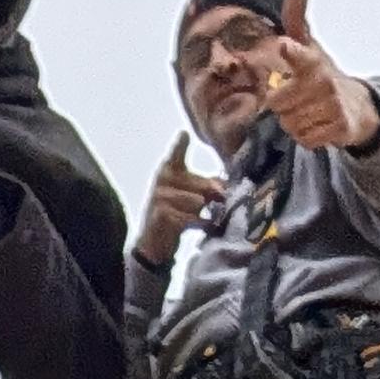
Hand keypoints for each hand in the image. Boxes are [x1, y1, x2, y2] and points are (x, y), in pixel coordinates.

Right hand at [134, 130, 213, 267]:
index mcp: (169, 170)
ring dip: (203, 213)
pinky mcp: (160, 214)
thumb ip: (207, 187)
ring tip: (202, 216)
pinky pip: (189, 217)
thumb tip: (225, 187)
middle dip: (213, 195)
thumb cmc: (176, 214)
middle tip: (217, 201)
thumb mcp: (191, 196)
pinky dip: (199, 223)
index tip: (184, 135)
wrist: (154, 243)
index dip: (180, 145)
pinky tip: (202, 226)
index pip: (175, 155)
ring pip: (196, 201)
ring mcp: (159, 197)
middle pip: (200, 184)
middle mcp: (162, 180)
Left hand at [258, 0, 379, 152]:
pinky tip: (317, 126)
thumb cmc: (322, 74)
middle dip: (282, 106)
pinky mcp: (340, 127)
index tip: (284, 46)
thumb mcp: (310, 46)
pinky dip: (307, 137)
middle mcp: (324, 81)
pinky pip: (305, 139)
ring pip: (290, 124)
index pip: (299, 54)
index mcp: (312, 60)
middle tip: (296, 98)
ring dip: (294, 122)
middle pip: (278, 103)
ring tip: (308, 112)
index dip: (291, 51)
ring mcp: (333, 105)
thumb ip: (296, 22)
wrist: (357, 106)